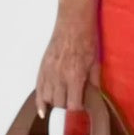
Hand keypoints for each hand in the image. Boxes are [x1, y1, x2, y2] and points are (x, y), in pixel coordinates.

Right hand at [35, 0, 100, 118]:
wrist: (73, 23)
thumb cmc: (87, 41)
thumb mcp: (95, 63)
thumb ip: (94, 83)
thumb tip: (94, 98)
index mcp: (74, 77)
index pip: (73, 105)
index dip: (77, 110)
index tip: (81, 111)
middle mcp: (59, 77)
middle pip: (59, 104)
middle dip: (67, 108)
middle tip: (73, 106)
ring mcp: (49, 73)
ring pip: (47, 98)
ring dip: (55, 104)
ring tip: (62, 105)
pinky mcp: (42, 68)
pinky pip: (38, 89)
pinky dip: (39, 102)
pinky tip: (42, 110)